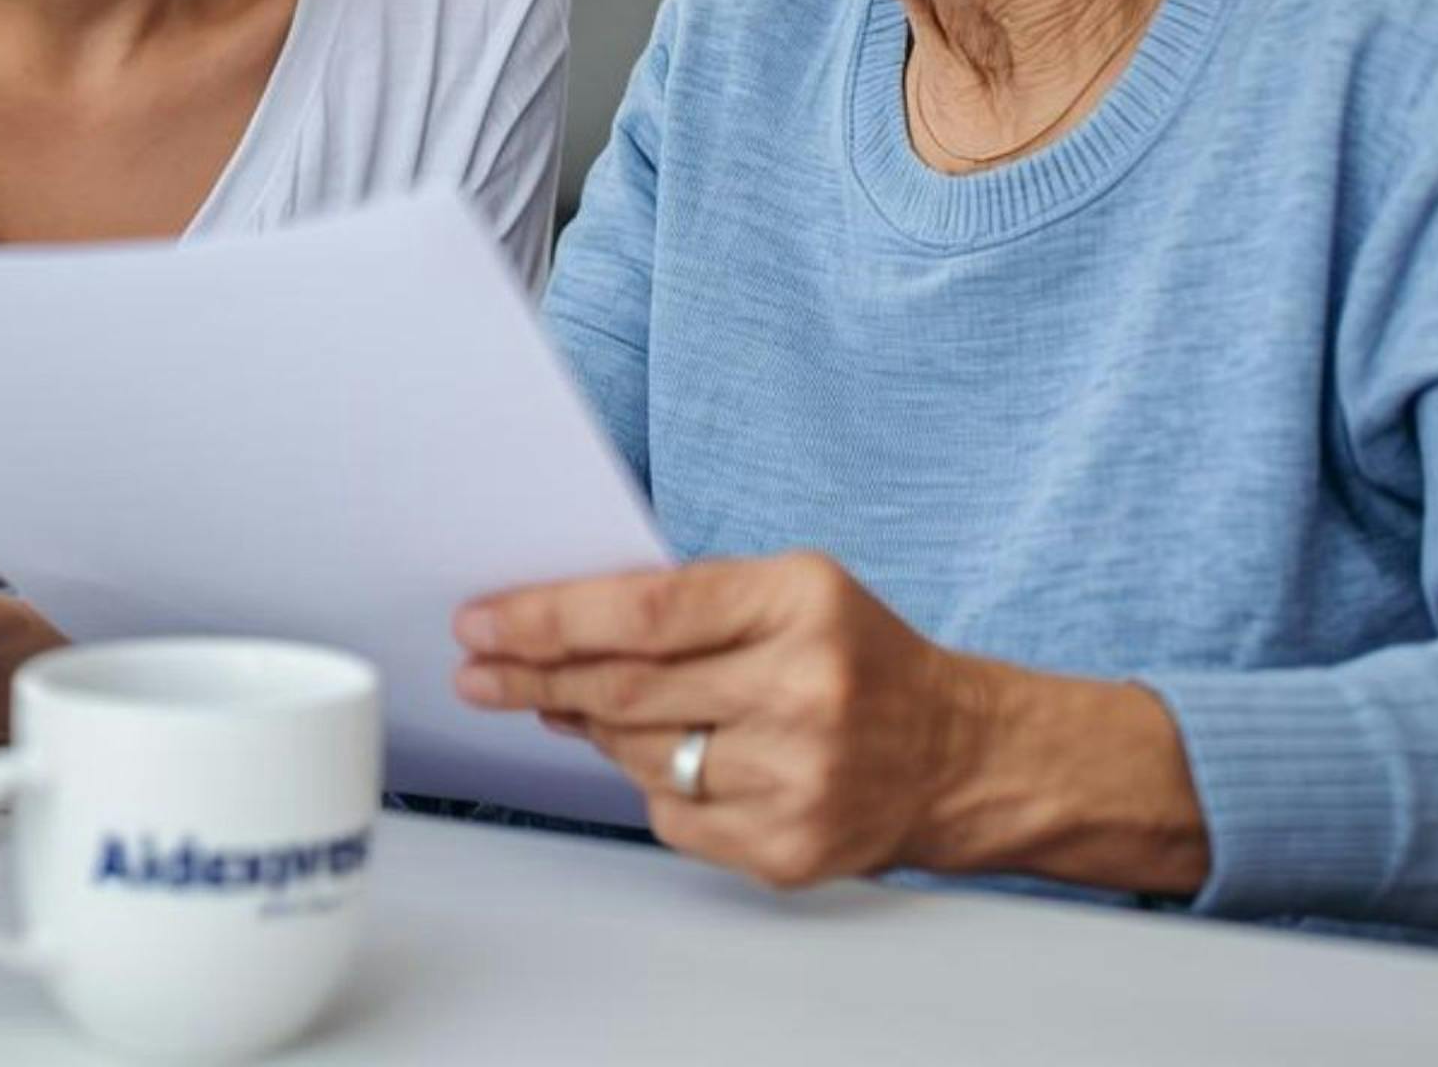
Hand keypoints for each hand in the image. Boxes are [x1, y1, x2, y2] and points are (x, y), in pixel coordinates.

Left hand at [453, 552, 1206, 896]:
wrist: (958, 755)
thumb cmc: (859, 660)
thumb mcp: (790, 591)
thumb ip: (686, 603)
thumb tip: (555, 635)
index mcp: (800, 604)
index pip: (644, 610)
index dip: (548, 618)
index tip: (483, 622)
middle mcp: (803, 691)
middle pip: (625, 689)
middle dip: (534, 678)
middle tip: (480, 671)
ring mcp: (798, 778)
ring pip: (639, 755)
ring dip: (588, 729)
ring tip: (566, 704)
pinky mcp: (789, 847)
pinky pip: (672, 815)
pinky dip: (651, 783)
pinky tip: (664, 757)